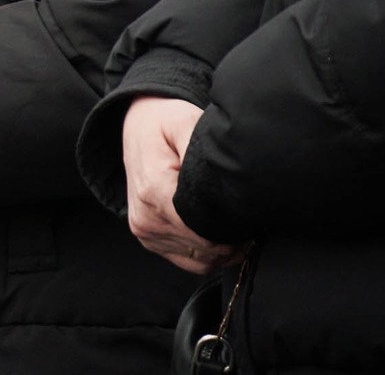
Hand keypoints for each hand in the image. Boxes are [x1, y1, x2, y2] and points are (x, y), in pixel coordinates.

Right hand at [122, 96, 244, 274]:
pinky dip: (208, 254)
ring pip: (199, 260)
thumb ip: (200, 153)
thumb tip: (220, 183)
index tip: (248, 219)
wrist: (136, 125)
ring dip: (222, 250)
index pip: (201, 231)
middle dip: (231, 240)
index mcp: (153, 190)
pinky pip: (187, 261)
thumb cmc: (164, 122)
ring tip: (236, 226)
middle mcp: (145, 216)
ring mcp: (144, 229)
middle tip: (249, 221)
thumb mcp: (185, 123)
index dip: (231, 231)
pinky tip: (218, 233)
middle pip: (203, 248)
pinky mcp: (147, 236)